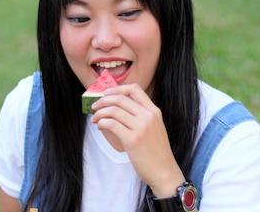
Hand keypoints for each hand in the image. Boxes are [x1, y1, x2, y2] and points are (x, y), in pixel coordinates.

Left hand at [90, 83, 185, 197]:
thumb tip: (120, 108)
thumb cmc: (157, 152)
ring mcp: (141, 127)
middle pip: (120, 99)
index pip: (134, 89)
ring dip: (100, 113)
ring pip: (113, 111)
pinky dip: (102, 123)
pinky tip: (100, 126)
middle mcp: (148, 116)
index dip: (117, 89)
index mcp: (154, 111)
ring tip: (95, 119)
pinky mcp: (132, 140)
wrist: (164, 171)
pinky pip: (111, 124)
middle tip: (95, 107)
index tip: (106, 93)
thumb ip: (143, 116)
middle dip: (103, 100)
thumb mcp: (155, 127)